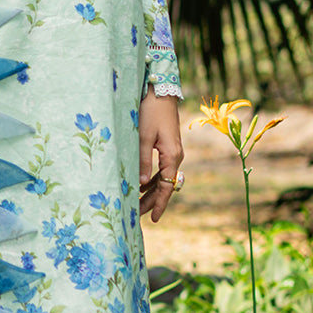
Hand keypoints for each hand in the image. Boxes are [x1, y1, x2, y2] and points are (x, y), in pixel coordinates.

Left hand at [138, 90, 182, 223]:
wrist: (160, 92)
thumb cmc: (150, 112)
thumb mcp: (143, 137)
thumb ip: (142, 160)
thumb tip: (139, 184)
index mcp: (172, 156)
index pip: (166, 187)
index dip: (159, 204)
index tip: (153, 219)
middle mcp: (176, 156)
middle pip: (165, 185)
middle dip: (152, 200)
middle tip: (137, 214)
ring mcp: (173, 151)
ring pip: (163, 178)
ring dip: (151, 190)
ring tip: (136, 203)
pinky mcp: (168, 146)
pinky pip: (162, 168)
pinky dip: (152, 178)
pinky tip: (141, 184)